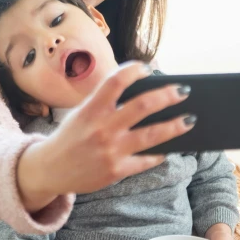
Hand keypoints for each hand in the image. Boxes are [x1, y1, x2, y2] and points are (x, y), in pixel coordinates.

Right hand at [17, 61, 194, 210]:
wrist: (49, 170)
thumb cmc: (70, 137)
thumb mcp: (81, 113)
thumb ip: (105, 102)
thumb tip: (141, 90)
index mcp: (91, 110)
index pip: (116, 81)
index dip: (134, 70)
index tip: (148, 68)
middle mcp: (101, 129)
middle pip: (142, 106)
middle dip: (167, 96)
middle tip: (184, 91)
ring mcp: (110, 151)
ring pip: (151, 136)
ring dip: (174, 126)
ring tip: (190, 120)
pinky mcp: (116, 171)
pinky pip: (145, 160)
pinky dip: (159, 153)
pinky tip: (169, 148)